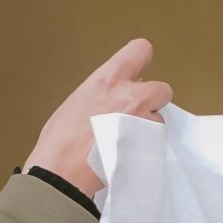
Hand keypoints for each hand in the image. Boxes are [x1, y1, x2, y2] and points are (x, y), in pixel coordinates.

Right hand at [24, 38, 168, 195]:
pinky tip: (126, 153)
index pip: (141, 50)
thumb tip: (117, 95)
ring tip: (124, 140)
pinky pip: (156, 142)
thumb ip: (104, 92)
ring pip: (159, 119)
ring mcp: (143, 121)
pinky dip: (145, 147)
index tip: (138, 73)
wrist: (61, 172)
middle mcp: (131, 95)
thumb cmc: (60, 139)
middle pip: (163, 89)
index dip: (142, 62)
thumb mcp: (79, 100)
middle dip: (152, 101)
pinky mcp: (148, 146)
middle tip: (134, 113)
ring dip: (148, 127)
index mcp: (109, 79)